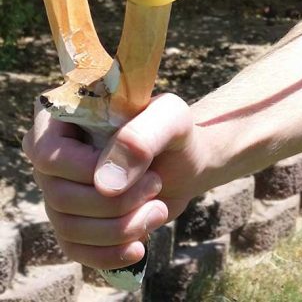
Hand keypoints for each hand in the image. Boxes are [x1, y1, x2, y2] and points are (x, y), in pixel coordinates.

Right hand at [22, 93, 218, 269]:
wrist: (185, 161)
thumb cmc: (174, 131)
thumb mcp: (170, 119)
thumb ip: (141, 138)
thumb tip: (106, 185)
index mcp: (62, 117)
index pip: (45, 151)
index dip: (87, 170)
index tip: (141, 170)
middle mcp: (51, 155)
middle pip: (60, 195)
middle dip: (118, 202)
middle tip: (157, 184)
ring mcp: (59, 190)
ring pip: (68, 227)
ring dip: (121, 227)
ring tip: (158, 210)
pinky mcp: (74, 220)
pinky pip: (75, 249)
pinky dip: (109, 254)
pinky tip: (139, 247)